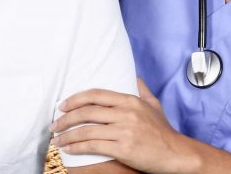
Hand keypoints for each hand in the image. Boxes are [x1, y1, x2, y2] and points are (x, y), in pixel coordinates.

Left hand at [51, 78, 199, 173]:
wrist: (175, 153)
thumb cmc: (163, 131)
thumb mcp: (154, 105)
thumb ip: (142, 89)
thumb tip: (134, 76)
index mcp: (130, 101)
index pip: (96, 94)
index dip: (75, 99)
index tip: (62, 105)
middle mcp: (125, 113)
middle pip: (87, 111)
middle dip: (66, 118)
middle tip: (55, 124)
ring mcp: (124, 131)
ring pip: (87, 130)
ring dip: (67, 135)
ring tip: (56, 139)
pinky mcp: (123, 148)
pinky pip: (93, 146)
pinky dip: (76, 147)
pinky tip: (68, 149)